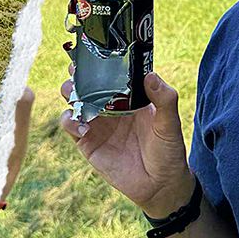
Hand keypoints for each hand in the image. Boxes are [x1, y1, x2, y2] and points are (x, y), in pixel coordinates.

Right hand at [59, 66, 194, 217]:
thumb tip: (151, 75)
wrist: (160, 185)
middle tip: (76, 71)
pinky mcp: (87, 142)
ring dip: (69, 94)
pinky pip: (71, 126)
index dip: (99, 62)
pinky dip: (70, 121)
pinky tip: (82, 126)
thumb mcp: (169, 123)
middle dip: (77, 74)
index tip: (91, 51)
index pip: (110, 74)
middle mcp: (109, 107)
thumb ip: (164, 100)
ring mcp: (97, 124)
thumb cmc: (168, 151)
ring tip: (74, 95)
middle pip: (86, 84)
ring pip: (74, 101)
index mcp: (128, 97)